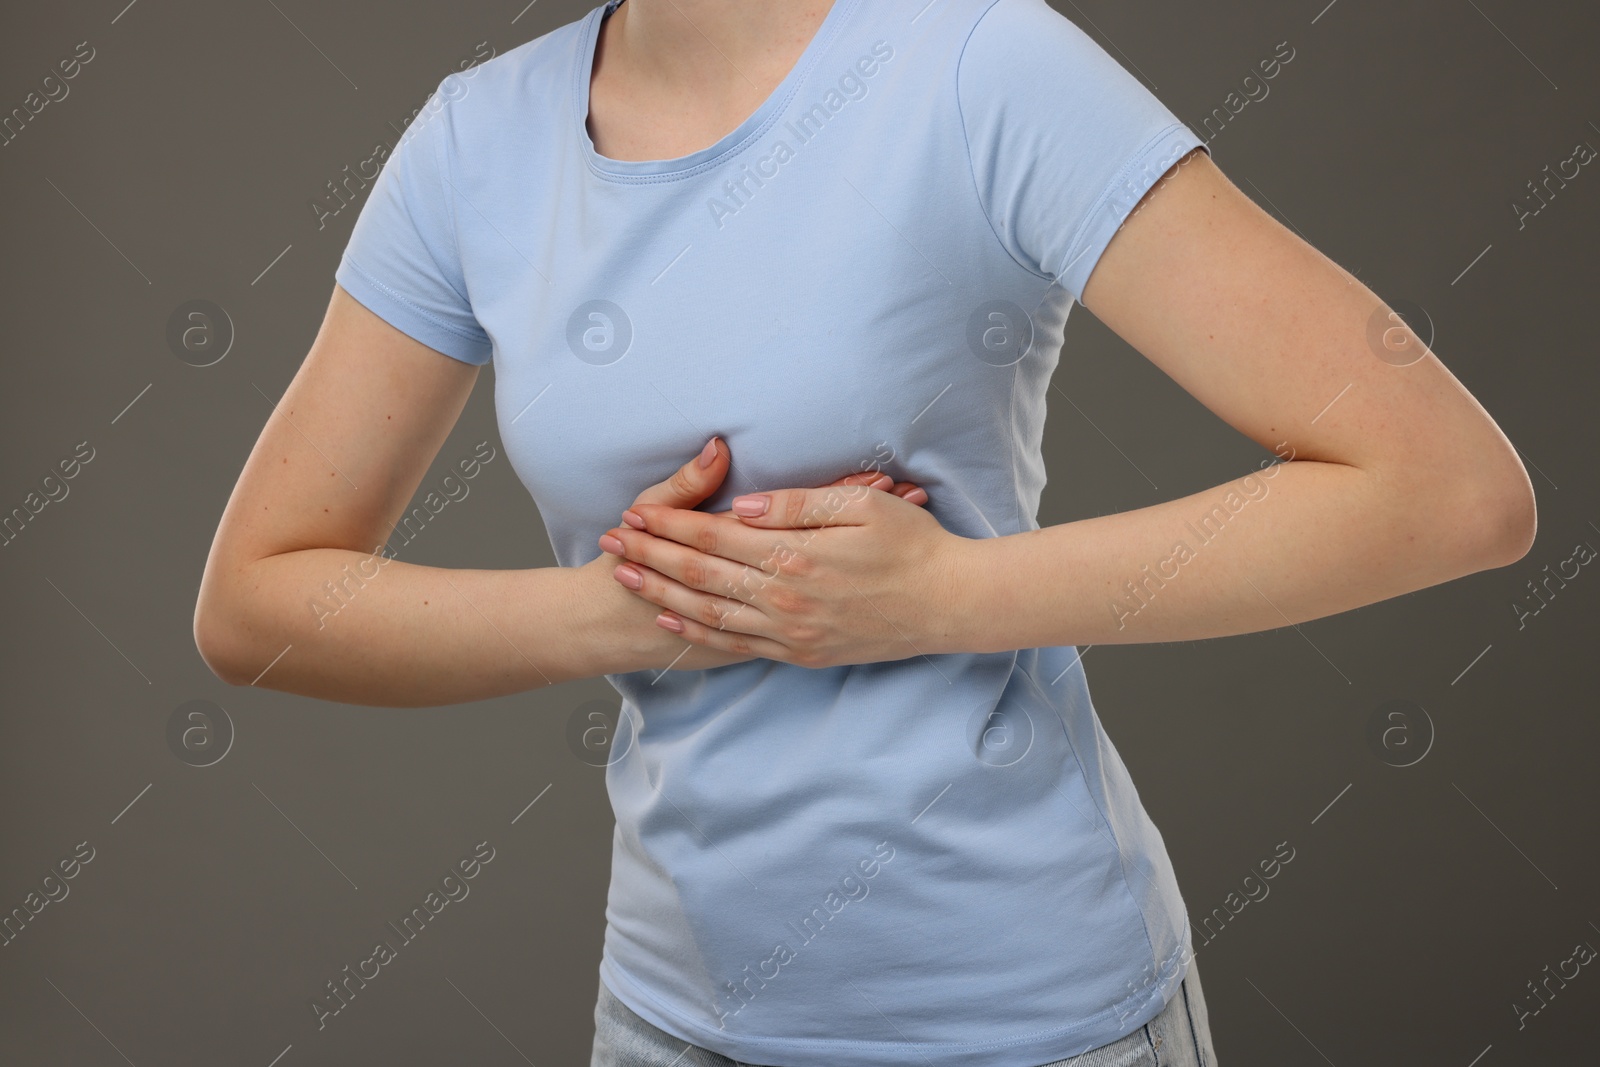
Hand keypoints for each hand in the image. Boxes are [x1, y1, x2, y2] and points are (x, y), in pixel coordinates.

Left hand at [597, 477, 965, 668]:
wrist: (951, 604)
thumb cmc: (914, 545)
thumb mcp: (862, 505)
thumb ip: (799, 503)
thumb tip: (745, 503)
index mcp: (796, 555)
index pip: (715, 535)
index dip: (670, 523)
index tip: (634, 511)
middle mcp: (785, 597)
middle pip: (701, 573)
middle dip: (651, 555)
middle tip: (609, 542)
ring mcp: (791, 630)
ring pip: (709, 611)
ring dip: (662, 592)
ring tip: (625, 577)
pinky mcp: (801, 652)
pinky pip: (737, 643)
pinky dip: (699, 631)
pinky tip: (672, 618)